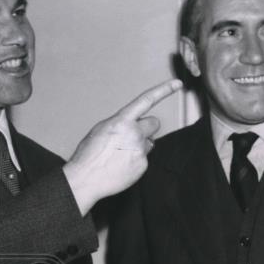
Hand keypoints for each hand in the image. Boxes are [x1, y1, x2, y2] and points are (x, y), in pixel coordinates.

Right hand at [63, 79, 182, 214]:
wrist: (86, 179)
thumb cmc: (89, 154)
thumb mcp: (101, 129)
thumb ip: (119, 123)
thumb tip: (130, 123)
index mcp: (121, 121)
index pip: (146, 100)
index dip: (164, 90)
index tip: (177, 84)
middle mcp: (134, 133)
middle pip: (154, 123)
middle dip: (146, 127)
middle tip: (131, 136)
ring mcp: (140, 150)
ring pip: (149, 142)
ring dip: (140, 145)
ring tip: (121, 154)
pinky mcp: (143, 165)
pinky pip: (144, 158)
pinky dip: (135, 160)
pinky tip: (121, 165)